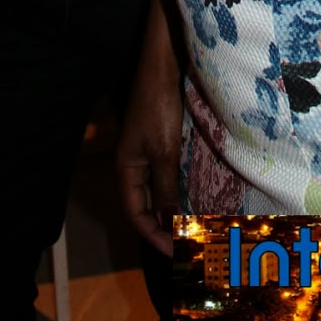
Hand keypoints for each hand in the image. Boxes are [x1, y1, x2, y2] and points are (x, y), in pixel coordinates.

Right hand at [118, 44, 182, 256]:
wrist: (163, 66)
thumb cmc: (158, 107)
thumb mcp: (163, 151)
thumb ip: (165, 189)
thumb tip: (169, 226)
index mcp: (126, 169)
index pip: (136, 215)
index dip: (154, 236)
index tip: (178, 254)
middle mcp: (134, 165)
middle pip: (146, 207)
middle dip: (164, 230)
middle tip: (189, 249)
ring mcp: (148, 154)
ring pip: (158, 194)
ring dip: (173, 214)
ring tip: (193, 232)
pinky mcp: (162, 143)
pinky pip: (168, 178)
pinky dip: (179, 194)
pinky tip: (193, 202)